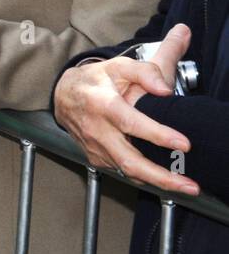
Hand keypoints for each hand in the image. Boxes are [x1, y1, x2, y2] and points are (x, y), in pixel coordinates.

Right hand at [53, 24, 198, 193]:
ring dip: (158, 182)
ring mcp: (95, 147)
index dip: (157, 135)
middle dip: (161, 177)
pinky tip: (163, 178)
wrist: (64, 95)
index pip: (130, 123)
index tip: (183, 144)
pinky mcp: (96, 157)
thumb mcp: (118, 66)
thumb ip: (145, 72)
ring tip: (184, 186)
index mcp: (102, 104)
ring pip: (127, 171)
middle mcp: (97, 130)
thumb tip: (165, 90)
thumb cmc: (94, 80)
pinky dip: (144, 177)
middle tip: (188, 185)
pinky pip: (122, 171)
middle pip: (129, 161)